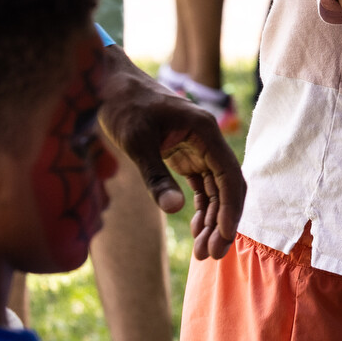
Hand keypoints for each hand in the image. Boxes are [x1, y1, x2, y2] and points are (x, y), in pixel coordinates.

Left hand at [94, 48, 245, 258]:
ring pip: (216, 190)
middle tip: (211, 254)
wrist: (111, 86)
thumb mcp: (137, 143)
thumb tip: (174, 211)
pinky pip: (202, 186)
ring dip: (212, 219)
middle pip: (227, 186)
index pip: (229, 176)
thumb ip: (156, 177)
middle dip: (223, 221)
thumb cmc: (124, 107)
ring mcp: (199, 148)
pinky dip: (201, 208)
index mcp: (205, 131)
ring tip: (202, 250)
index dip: (231, 209)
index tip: (223, 238)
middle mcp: (208, 140)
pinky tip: (195, 230)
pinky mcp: (186, 156)